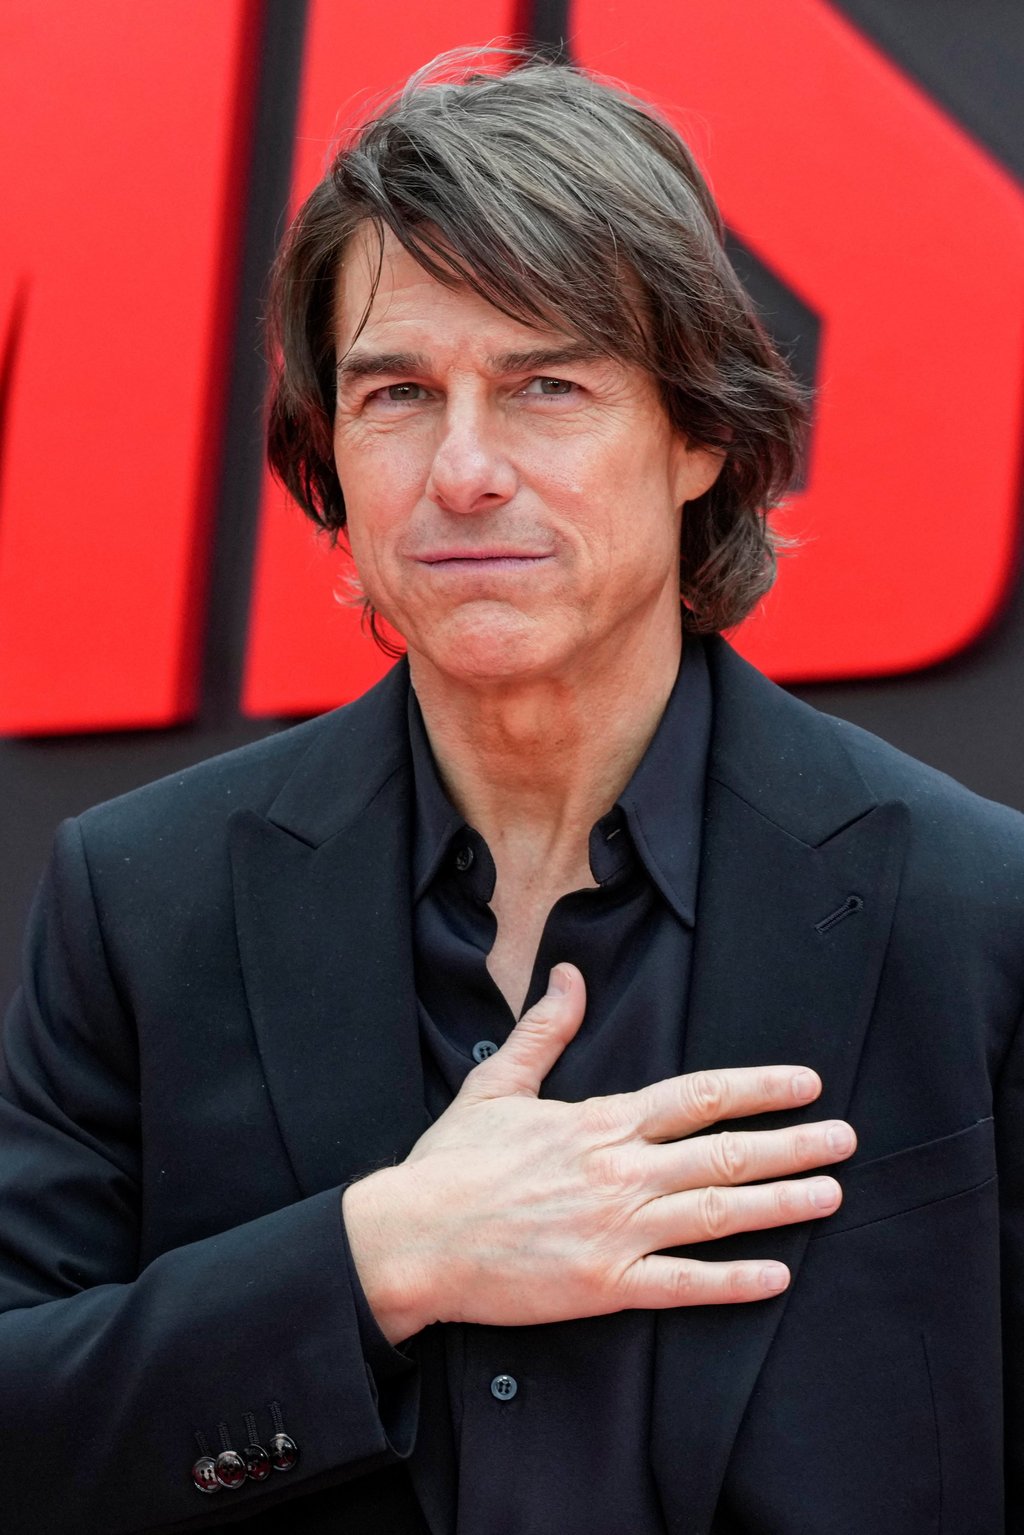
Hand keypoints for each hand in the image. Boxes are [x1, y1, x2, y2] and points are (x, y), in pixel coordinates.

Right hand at [343, 964, 855, 1342]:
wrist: (412, 1238)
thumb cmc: (450, 1164)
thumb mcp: (495, 1085)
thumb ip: (543, 1030)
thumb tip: (568, 976)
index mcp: (599, 1123)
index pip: (697, 1097)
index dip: (757, 1088)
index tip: (805, 1083)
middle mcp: (620, 1172)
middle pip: (724, 1152)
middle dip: (792, 1144)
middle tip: (845, 1139)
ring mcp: (616, 1231)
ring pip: (718, 1213)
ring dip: (781, 1202)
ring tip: (831, 1194)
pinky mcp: (604, 1285)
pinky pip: (683, 1285)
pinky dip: (734, 1281)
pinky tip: (777, 1275)